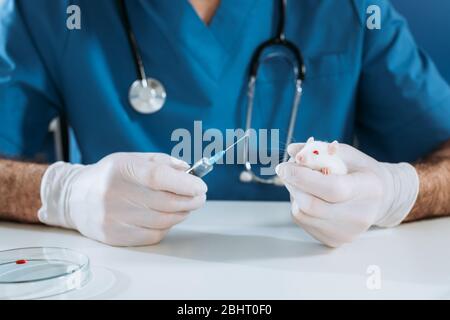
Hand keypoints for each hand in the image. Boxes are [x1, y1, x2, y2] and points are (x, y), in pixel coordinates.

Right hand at [38, 153, 206, 245]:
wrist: (75, 197)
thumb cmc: (112, 175)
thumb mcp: (134, 159)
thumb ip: (163, 163)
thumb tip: (190, 171)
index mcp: (121, 169)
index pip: (158, 177)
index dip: (184, 184)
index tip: (201, 187)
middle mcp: (114, 194)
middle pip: (165, 203)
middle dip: (190, 200)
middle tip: (199, 197)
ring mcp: (113, 218)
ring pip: (163, 221)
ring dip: (181, 213)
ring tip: (184, 205)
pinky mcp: (114, 237)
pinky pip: (153, 236)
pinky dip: (166, 226)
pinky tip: (164, 217)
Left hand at [276, 143, 418, 246]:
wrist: (380, 200)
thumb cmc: (361, 172)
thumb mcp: (346, 154)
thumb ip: (319, 150)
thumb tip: (292, 150)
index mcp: (367, 189)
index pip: (331, 188)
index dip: (302, 177)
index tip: (283, 167)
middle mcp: (358, 216)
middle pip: (311, 205)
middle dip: (292, 184)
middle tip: (285, 169)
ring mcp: (345, 232)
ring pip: (302, 214)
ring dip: (294, 194)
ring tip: (303, 182)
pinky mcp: (333, 240)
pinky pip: (304, 221)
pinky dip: (299, 205)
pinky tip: (310, 196)